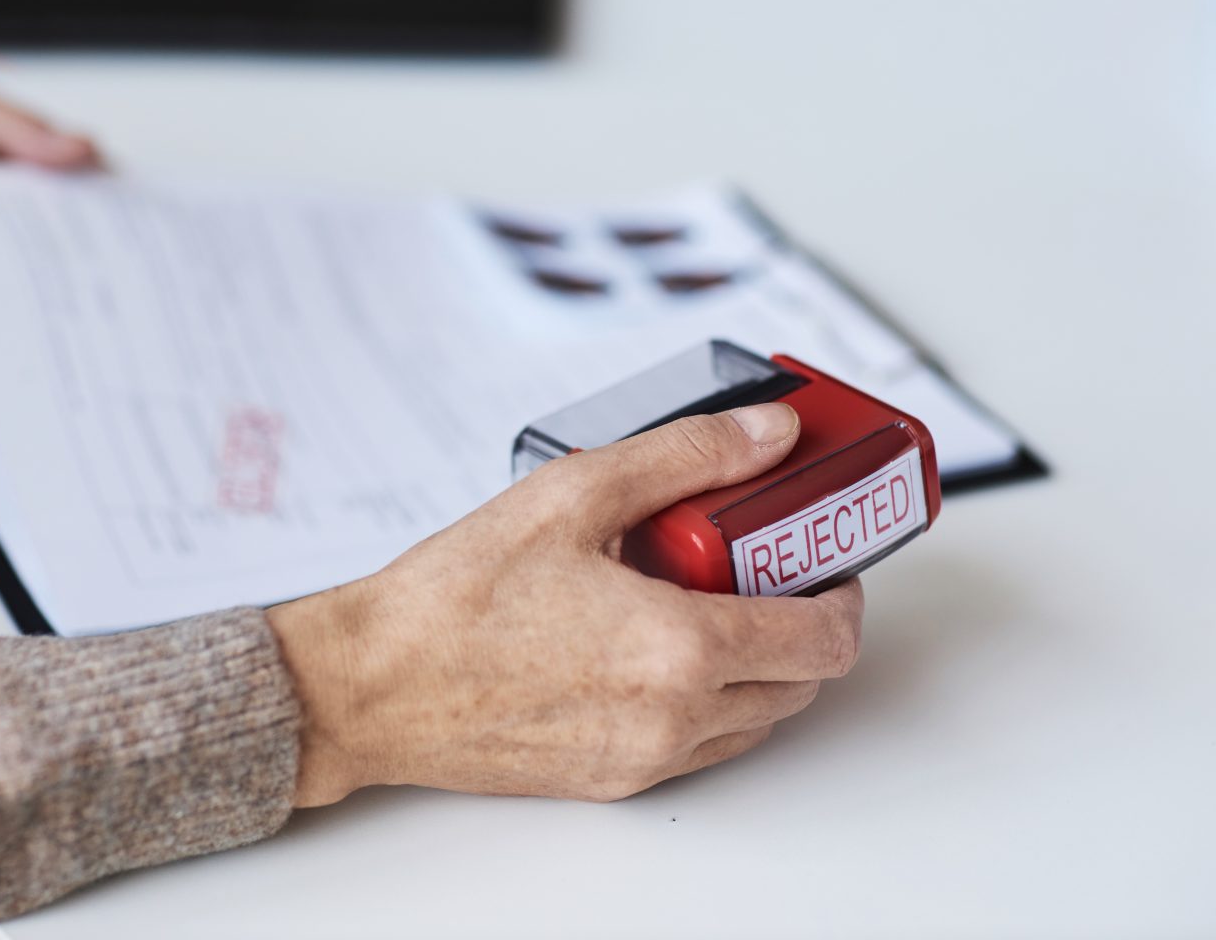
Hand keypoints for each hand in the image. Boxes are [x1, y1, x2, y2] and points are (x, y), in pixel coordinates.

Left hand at [0, 66, 98, 301]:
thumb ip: (7, 125)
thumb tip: (80, 149)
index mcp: (10, 156)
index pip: (74, 181)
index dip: (103, 197)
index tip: (126, 209)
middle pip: (52, 235)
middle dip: (71, 245)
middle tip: (90, 250)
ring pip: (12, 271)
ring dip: (15, 269)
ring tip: (4, 250)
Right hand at [268, 403, 863, 806]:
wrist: (372, 685)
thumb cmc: (455, 596)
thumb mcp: (575, 493)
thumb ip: (688, 456)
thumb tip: (770, 433)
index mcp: (678, 649)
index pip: (823, 640)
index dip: (842, 595)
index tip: (822, 560)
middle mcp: (673, 720)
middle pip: (801, 685)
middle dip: (804, 625)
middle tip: (764, 571)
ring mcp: (643, 760)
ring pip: (754, 721)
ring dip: (758, 666)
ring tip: (702, 601)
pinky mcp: (609, 781)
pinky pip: (698, 747)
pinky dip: (706, 700)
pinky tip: (649, 646)